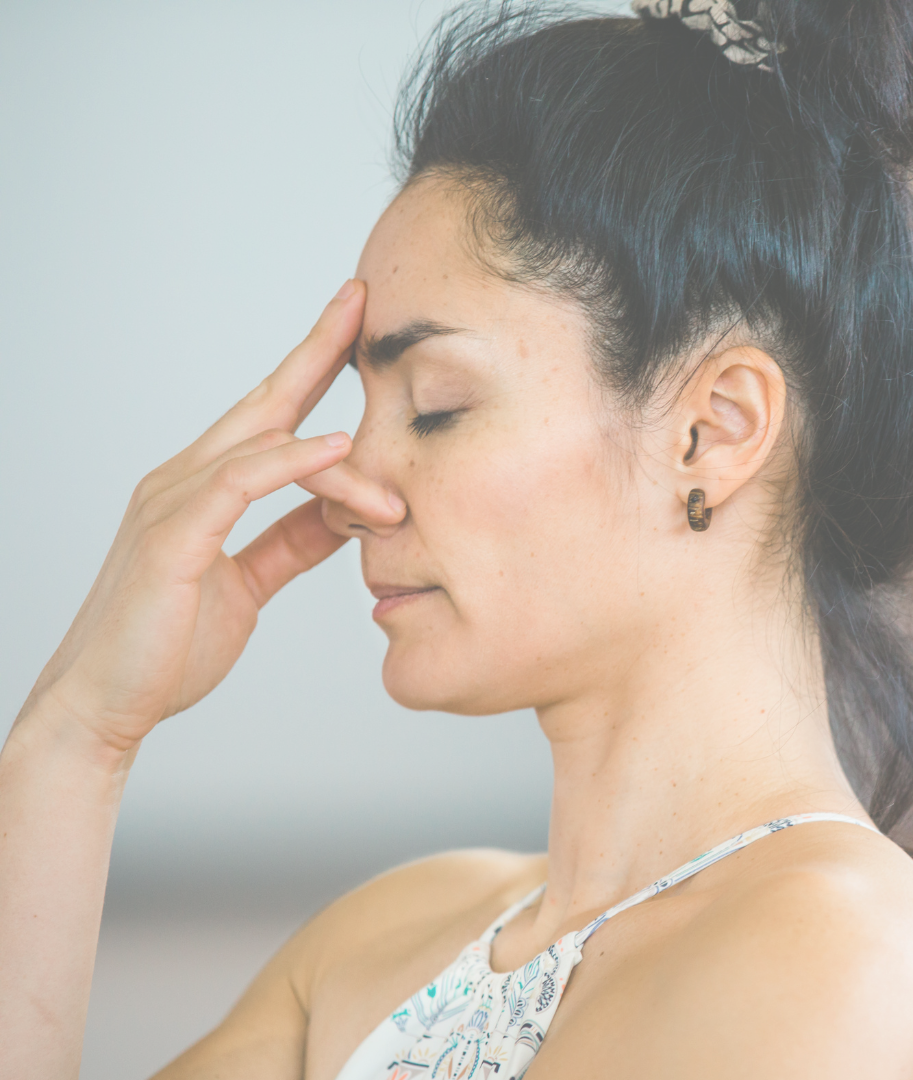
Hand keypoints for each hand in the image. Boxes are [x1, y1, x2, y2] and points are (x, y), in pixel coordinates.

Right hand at [18, 279, 399, 751]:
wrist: (105, 705)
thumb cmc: (169, 645)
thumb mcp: (251, 583)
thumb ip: (292, 543)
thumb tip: (345, 514)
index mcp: (204, 488)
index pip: (270, 416)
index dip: (314, 369)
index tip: (359, 333)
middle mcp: (184, 480)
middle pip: (265, 399)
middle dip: (318, 347)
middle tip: (364, 300)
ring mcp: (172, 501)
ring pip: (264, 442)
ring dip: (339, 456)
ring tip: (394, 488)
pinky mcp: (171, 536)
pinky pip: (241, 481)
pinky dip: (292, 461)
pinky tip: (337, 449)